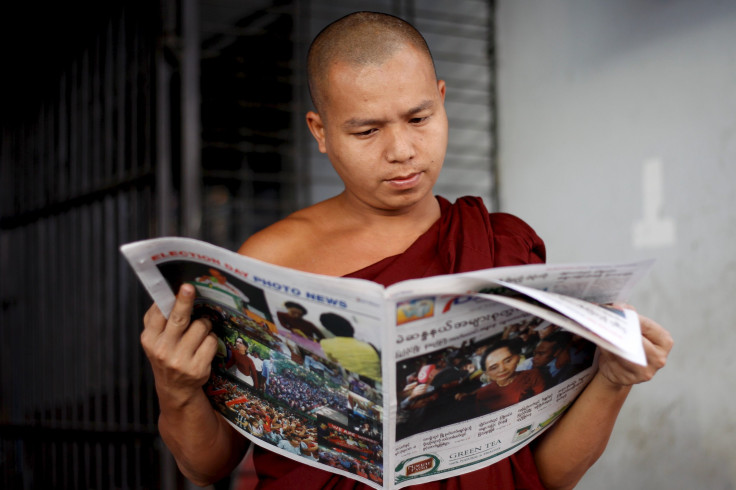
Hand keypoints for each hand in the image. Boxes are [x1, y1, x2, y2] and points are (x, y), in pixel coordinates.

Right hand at [141, 284, 217, 406]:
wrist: (175, 388)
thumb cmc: (166, 355)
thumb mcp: (154, 340)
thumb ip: (156, 318)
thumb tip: (165, 294)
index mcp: (149, 339)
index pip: (160, 314)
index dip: (171, 299)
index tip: (182, 287)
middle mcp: (162, 350)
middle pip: (179, 318)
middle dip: (186, 300)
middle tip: (189, 288)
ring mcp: (180, 360)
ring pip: (201, 327)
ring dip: (204, 325)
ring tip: (198, 333)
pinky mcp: (197, 368)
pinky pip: (211, 341)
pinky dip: (211, 340)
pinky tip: (204, 347)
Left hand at [597, 308, 672, 387]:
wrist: (620, 370)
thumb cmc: (629, 344)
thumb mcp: (633, 328)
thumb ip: (628, 314)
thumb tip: (616, 306)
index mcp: (663, 341)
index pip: (645, 325)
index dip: (629, 317)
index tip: (614, 309)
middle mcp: (658, 358)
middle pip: (636, 340)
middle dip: (619, 329)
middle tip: (604, 319)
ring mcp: (644, 371)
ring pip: (624, 352)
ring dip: (609, 339)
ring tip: (597, 329)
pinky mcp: (628, 378)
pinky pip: (613, 360)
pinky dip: (604, 349)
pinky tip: (597, 341)